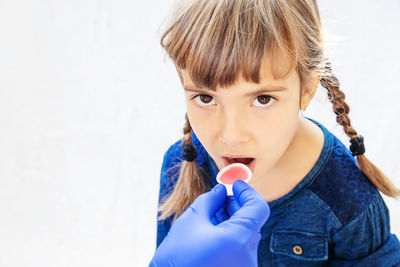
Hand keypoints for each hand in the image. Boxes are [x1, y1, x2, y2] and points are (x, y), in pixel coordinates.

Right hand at [149, 180, 269, 266]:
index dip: (247, 192)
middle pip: (251, 221)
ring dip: (232, 220)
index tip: (234, 184)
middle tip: (219, 197)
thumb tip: (220, 191)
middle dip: (236, 205)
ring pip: (245, 235)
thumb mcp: (191, 221)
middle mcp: (249, 256)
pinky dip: (230, 235)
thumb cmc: (177, 257)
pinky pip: (240, 248)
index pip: (258, 207)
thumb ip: (210, 200)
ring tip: (212, 212)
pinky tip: (213, 229)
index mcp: (239, 239)